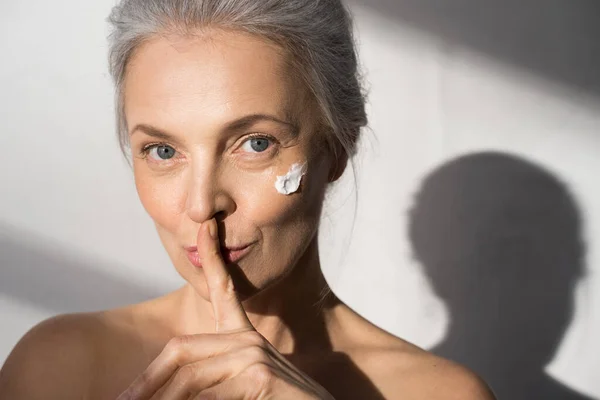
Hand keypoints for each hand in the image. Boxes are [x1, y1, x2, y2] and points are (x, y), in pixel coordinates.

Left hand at [118, 219, 334, 399]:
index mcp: (244, 339)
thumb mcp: (239, 391)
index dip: (214, 257)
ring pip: (188, 377)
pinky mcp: (260, 374)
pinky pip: (207, 394)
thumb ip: (210, 383)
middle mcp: (249, 340)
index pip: (224, 290)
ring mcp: (255, 355)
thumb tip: (173, 388)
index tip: (206, 227)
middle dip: (146, 382)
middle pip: (180, 349)